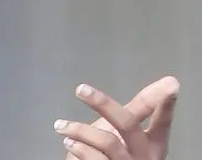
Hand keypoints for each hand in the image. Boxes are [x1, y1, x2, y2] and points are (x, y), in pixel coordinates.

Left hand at [55, 76, 179, 159]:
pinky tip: (69, 141)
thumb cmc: (111, 153)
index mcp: (152, 144)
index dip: (165, 104)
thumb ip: (137, 109)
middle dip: (104, 104)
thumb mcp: (124, 130)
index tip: (172, 84)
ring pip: (107, 142)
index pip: (162, 122)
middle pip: (128, 125)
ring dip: (80, 130)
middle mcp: (144, 156)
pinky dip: (79, 147)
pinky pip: (94, 158)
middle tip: (81, 89)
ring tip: (61, 126)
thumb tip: (168, 82)